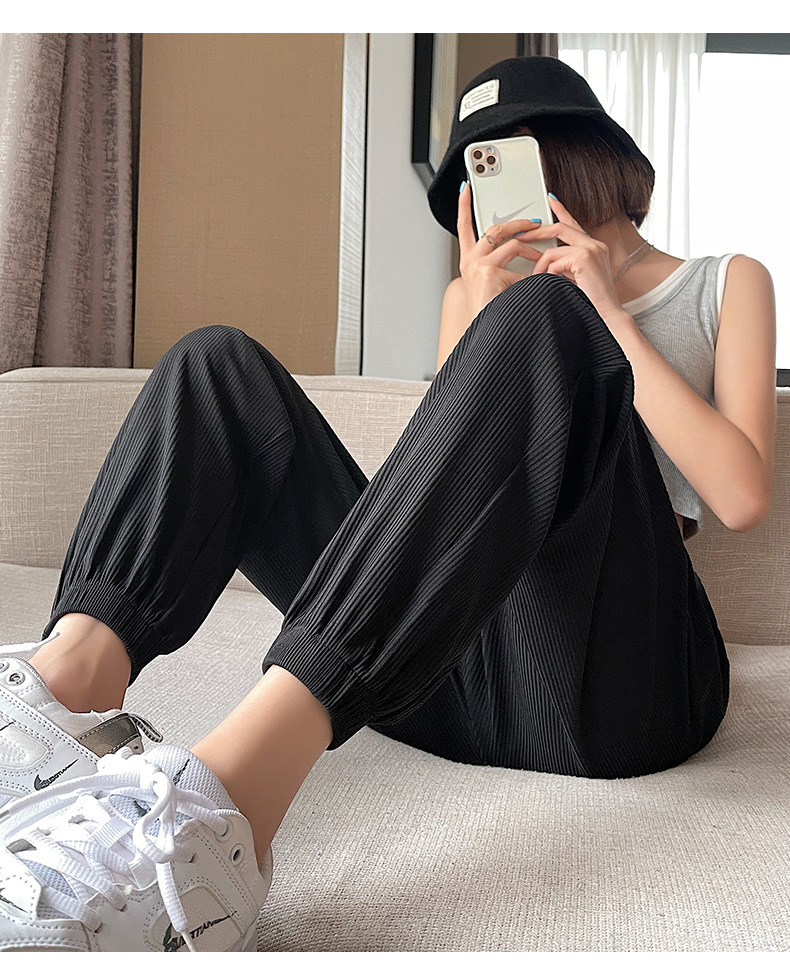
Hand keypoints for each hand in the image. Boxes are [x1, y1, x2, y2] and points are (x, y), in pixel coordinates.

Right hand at [456, 182, 546, 320]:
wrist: (494, 335)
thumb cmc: (499, 314)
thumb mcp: (501, 284)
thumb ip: (505, 264)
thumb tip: (530, 248)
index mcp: (470, 263)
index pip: (464, 227)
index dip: (464, 206)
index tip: (466, 188)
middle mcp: (469, 261)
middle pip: (494, 229)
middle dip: (517, 223)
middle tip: (536, 222)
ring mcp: (476, 265)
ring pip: (509, 241)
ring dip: (531, 245)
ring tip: (545, 254)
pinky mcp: (487, 271)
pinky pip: (517, 257)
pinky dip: (533, 264)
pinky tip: (542, 274)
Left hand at [513, 195, 624, 321]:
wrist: (606, 317)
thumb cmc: (590, 304)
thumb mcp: (575, 280)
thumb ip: (564, 267)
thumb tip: (544, 262)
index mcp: (594, 248)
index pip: (573, 224)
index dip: (561, 210)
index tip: (551, 200)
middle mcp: (595, 245)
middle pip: (560, 229)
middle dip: (537, 233)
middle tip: (520, 236)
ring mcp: (591, 249)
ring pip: (553, 251)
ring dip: (540, 268)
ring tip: (538, 281)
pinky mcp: (584, 257)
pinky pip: (554, 262)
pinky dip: (547, 275)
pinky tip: (552, 285)